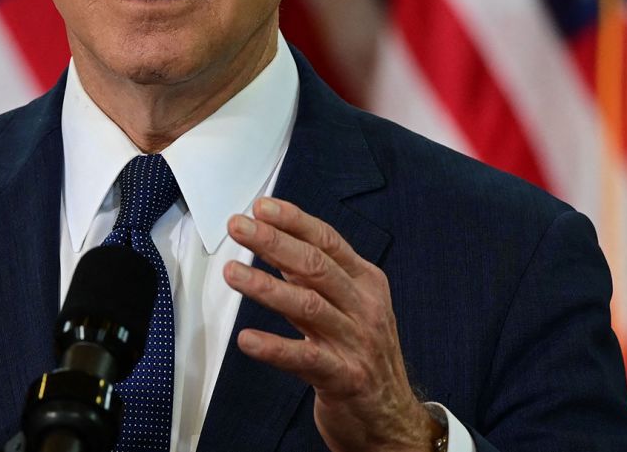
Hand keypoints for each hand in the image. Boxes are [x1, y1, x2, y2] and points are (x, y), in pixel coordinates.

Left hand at [224, 197, 441, 451]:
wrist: (392, 418)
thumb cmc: (364, 357)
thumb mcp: (350, 309)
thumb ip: (316, 281)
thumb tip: (278, 246)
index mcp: (367, 284)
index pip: (328, 241)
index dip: (294, 222)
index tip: (262, 207)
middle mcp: (365, 308)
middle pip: (316, 266)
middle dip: (273, 243)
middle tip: (239, 227)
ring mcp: (356, 343)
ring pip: (308, 306)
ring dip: (266, 287)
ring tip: (233, 273)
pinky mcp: (344, 377)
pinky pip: (305, 358)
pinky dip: (274, 347)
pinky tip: (247, 340)